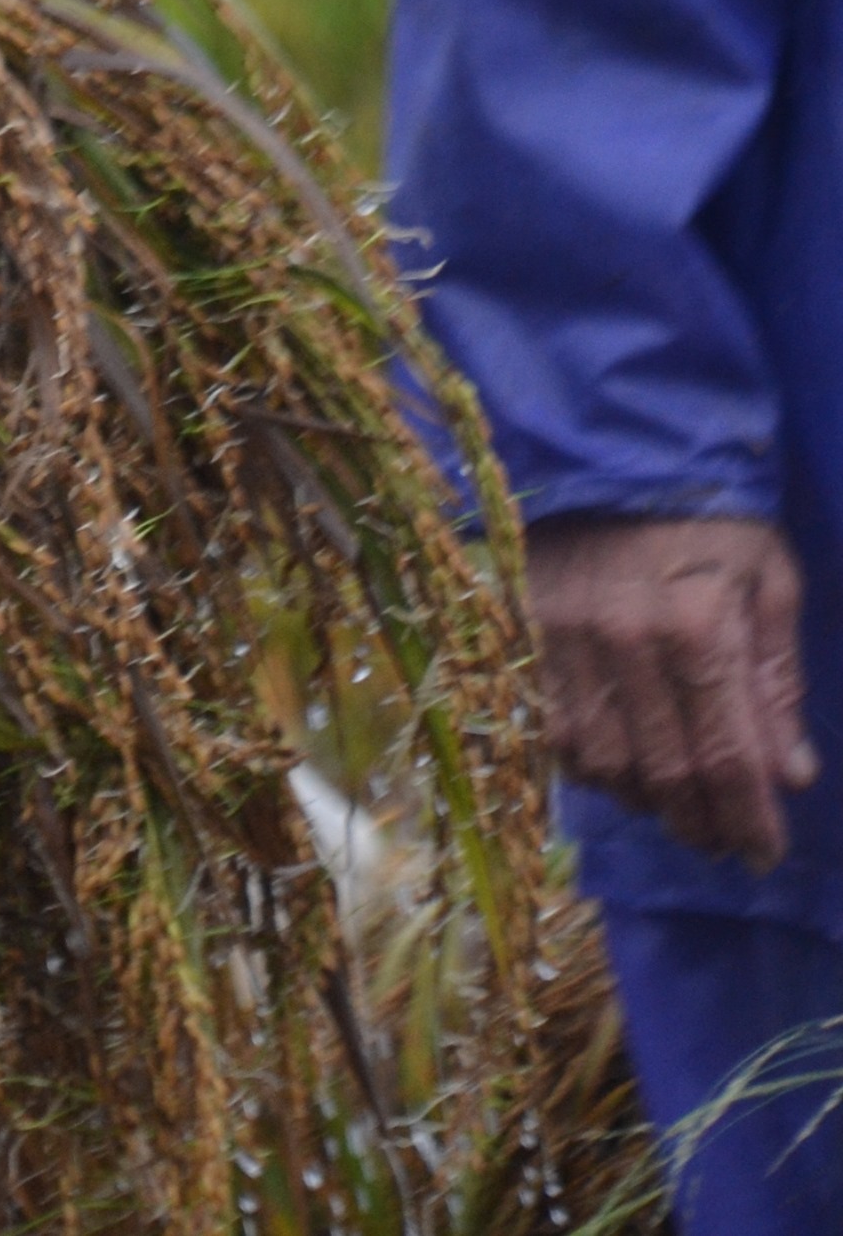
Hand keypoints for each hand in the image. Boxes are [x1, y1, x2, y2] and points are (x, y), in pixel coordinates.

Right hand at [529, 515, 819, 868]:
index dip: (748, 818)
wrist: (608, 456)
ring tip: (676, 806)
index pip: (725, 754)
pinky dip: (588, 766)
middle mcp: (623, 641)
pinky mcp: (521, 638)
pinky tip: (619, 767)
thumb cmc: (709, 523)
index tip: (764, 854)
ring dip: (643, 801)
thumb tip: (788, 774)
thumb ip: (777, 680)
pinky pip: (551, 732)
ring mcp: (561, 641)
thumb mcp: (770, 583)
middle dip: (701, 824)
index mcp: (695, 624)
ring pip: (600, 762)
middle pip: (662, 772)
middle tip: (725, 845)